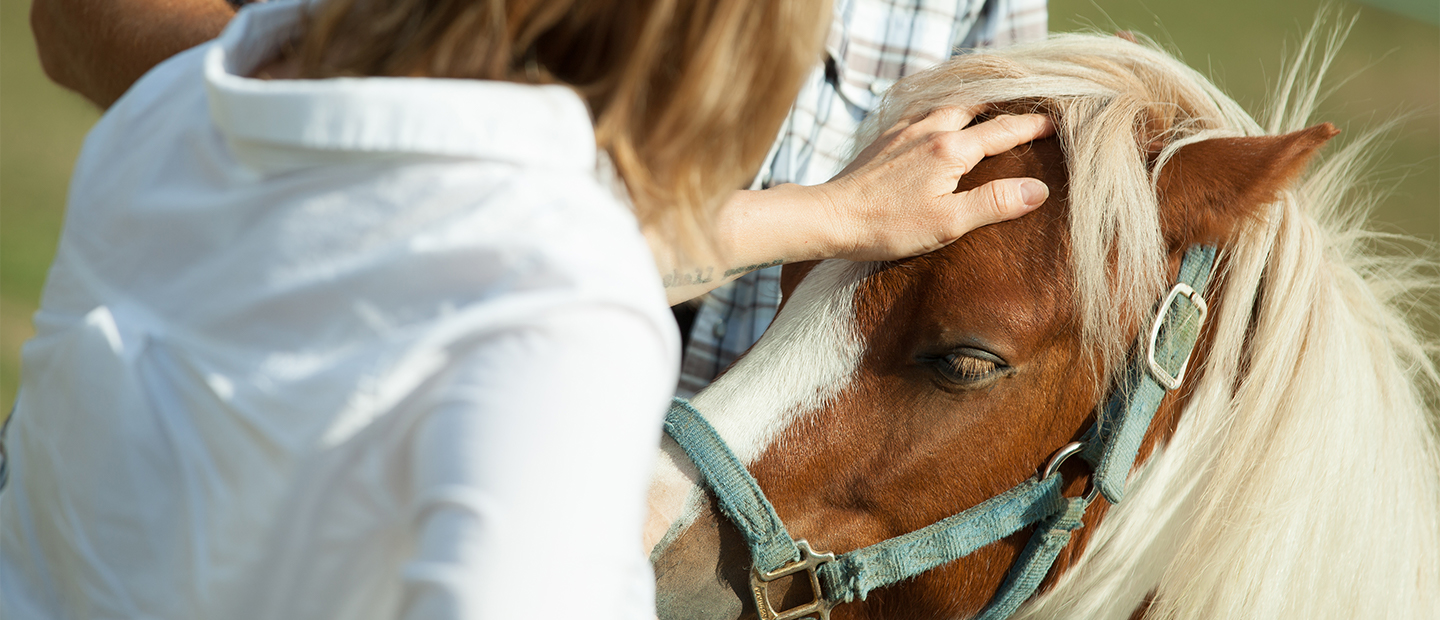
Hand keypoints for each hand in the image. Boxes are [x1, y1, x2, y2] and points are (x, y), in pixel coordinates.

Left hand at [814, 106, 1054, 261]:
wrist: (830, 217)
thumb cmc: (888, 225)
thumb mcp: (948, 223)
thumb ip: (994, 203)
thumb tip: (1037, 190)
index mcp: (951, 149)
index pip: (1004, 130)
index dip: (1033, 127)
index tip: (1057, 123)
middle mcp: (930, 129)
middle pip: (978, 107)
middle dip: (1006, 106)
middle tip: (1027, 107)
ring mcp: (905, 130)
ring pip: (949, 104)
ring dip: (974, 103)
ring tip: (991, 107)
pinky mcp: (886, 138)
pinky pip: (923, 111)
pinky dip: (943, 108)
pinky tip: (940, 117)